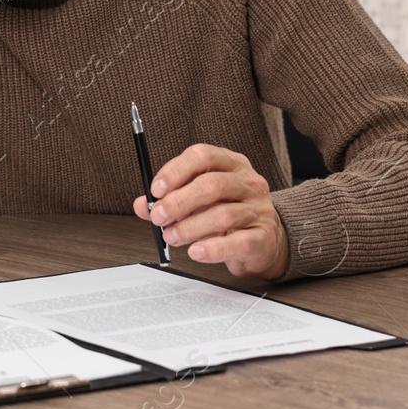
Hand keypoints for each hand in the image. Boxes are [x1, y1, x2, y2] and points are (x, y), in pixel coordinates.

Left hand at [134, 143, 288, 278]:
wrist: (265, 240)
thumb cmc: (227, 213)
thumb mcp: (197, 201)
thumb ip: (168, 200)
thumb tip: (142, 205)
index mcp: (230, 164)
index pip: (202, 156)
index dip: (176, 171)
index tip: (156, 189)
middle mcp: (247, 182)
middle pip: (212, 184)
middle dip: (179, 202)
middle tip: (159, 217)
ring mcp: (259, 209)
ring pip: (223, 214)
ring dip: (190, 227)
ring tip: (172, 237)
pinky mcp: (263, 236)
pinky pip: (238, 242)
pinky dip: (213, 249)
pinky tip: (196, 252)